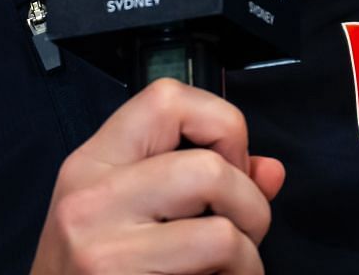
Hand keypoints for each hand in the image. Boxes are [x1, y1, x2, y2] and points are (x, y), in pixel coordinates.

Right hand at [30, 77, 285, 274]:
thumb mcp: (124, 218)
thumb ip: (197, 187)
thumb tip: (268, 171)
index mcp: (91, 164)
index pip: (166, 99)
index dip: (219, 125)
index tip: (228, 165)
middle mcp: (90, 200)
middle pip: (208, 170)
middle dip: (250, 205)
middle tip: (242, 233)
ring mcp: (103, 251)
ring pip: (221, 233)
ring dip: (248, 258)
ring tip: (232, 269)